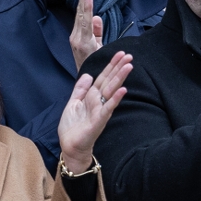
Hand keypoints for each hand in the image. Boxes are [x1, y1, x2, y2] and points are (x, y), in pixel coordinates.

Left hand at [58, 51, 132, 170]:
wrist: (70, 146)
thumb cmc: (72, 128)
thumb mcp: (73, 103)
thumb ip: (80, 89)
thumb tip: (88, 74)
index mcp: (92, 96)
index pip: (103, 77)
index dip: (111, 65)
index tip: (120, 54)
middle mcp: (98, 101)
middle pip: (110, 81)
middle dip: (119, 68)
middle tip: (130, 55)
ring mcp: (100, 110)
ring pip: (111, 91)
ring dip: (120, 78)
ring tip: (129, 66)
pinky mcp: (99, 120)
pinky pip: (108, 108)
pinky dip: (115, 99)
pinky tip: (123, 90)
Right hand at [69, 0, 103, 72]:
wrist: (89, 84)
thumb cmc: (93, 65)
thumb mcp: (97, 46)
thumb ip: (97, 32)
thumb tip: (98, 17)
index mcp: (80, 34)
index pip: (84, 12)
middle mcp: (77, 35)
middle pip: (81, 10)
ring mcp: (78, 39)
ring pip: (82, 15)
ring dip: (84, 0)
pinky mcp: (82, 44)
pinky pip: (85, 25)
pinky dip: (87, 12)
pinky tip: (89, 2)